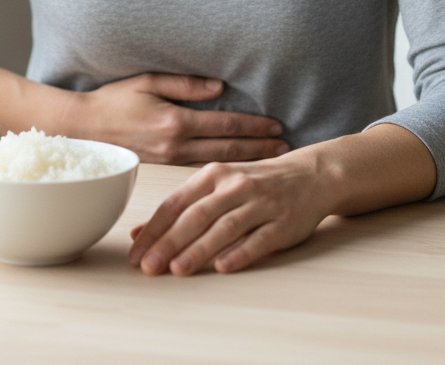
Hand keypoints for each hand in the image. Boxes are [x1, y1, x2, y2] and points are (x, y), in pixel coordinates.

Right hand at [70, 73, 287, 165]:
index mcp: (176, 121)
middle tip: (286, 148)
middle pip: (228, 147)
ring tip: (270, 160)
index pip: (226, 123)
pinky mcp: (164, 167)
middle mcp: (176, 144)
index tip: (277, 125)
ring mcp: (170, 160)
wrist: (83, 128)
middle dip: (259, 147)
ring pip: (218, 162)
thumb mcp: (148, 81)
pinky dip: (222, 168)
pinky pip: (200, 169)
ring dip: (246, 161)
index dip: (254, 125)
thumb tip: (221, 87)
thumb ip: (186, 85)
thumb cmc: (114, 99)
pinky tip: (236, 168)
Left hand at [128, 151, 327, 275]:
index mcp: (213, 174)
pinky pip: (259, 240)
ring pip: (225, 228)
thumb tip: (141, 233)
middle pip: (196, 216)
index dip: (154, 228)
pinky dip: (241, 254)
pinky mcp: (283, 222)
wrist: (309, 175)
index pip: (175, 203)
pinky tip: (223, 268)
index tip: (135, 252)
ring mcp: (260, 203)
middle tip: (148, 266)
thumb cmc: (254, 182)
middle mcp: (234, 186)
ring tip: (178, 269)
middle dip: (169, 242)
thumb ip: (182, 207)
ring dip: (199, 250)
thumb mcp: (216, 185)